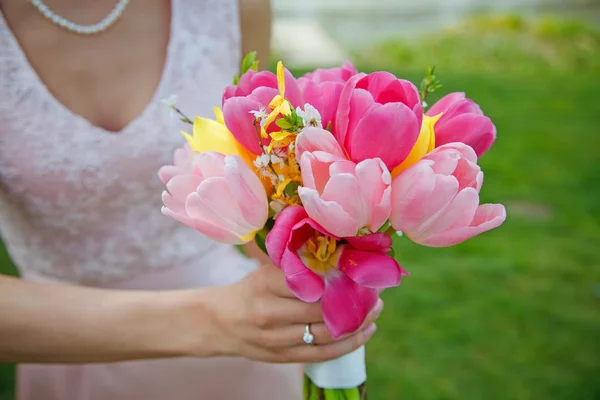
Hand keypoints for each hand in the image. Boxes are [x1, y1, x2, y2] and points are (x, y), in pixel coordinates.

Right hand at [204, 264, 381, 362]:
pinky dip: (349, 344)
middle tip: (375, 290)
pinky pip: (323, 354)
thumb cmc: (249, 291)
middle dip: (355, 300)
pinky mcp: (284, 357)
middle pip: (322, 308)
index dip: (341, 276)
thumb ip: (295, 265)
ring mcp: (277, 338)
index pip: (311, 279)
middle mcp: (270, 313)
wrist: (219, 323)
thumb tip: (338, 251)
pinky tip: (366, 332)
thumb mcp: (265, 271)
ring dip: (357, 322)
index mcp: (265, 284)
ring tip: (375, 309)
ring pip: (327, 333)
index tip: (361, 270)